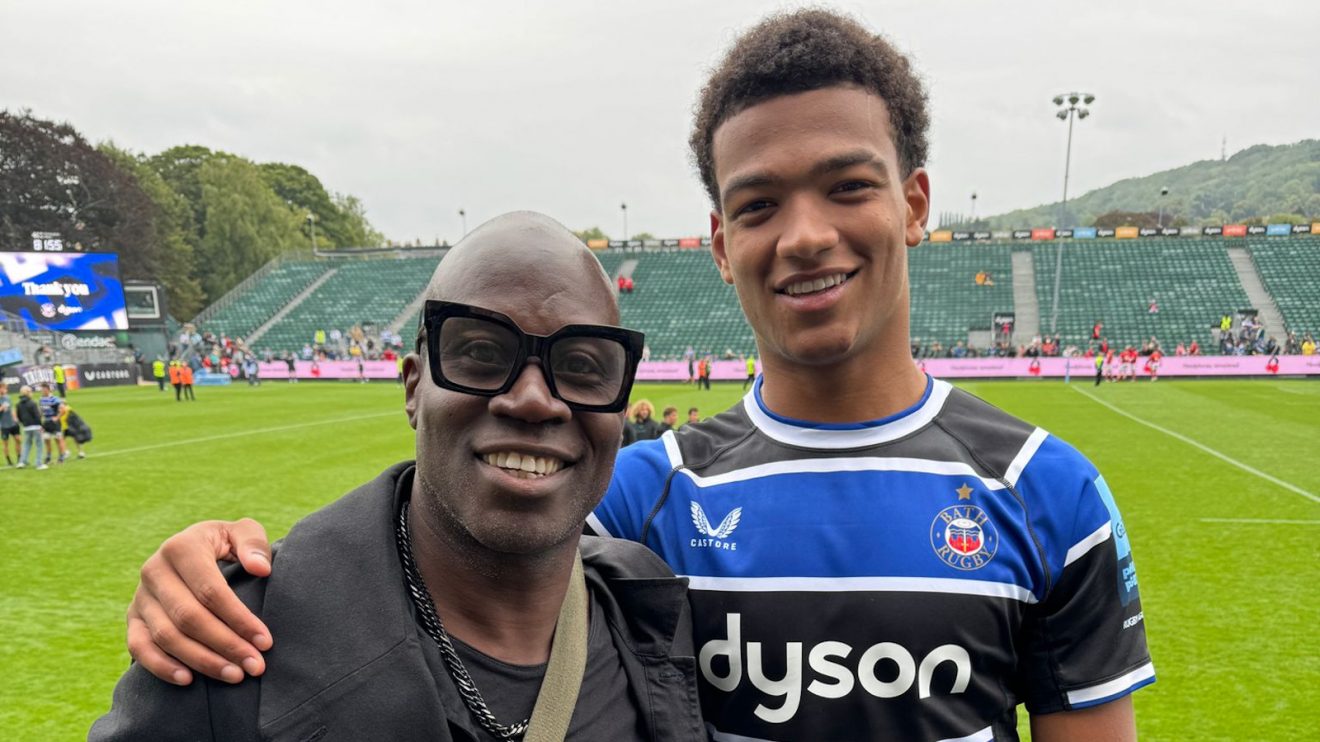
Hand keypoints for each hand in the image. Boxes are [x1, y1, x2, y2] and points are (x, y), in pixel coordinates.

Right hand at [126, 519, 273, 684]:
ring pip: (166, 636)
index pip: (211, 590)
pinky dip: (161, 666)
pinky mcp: (132, 618)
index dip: (239, 618)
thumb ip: (253, 544)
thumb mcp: (240, 533)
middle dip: (225, 645)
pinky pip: (139, 647)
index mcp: (181, 547)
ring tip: (234, 675)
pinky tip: (188, 680)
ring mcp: (140, 596)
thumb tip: (261, 569)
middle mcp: (154, 570)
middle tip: (255, 665)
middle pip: (189, 617)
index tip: (265, 641)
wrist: (189, 552)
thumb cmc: (223, 544)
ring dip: (201, 661)